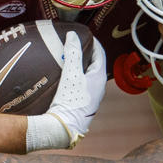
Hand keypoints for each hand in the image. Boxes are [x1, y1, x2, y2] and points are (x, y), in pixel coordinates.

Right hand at [27, 32, 106, 148]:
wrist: (64, 127)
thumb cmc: (70, 99)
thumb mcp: (71, 73)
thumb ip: (73, 52)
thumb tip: (73, 35)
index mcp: (100, 78)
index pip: (100, 54)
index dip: (93, 42)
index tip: (84, 35)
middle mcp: (99, 87)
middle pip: (93, 64)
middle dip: (84, 53)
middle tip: (72, 45)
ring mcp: (91, 96)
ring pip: (86, 75)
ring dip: (78, 66)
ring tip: (66, 58)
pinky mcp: (82, 103)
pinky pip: (80, 84)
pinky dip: (73, 76)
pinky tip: (62, 76)